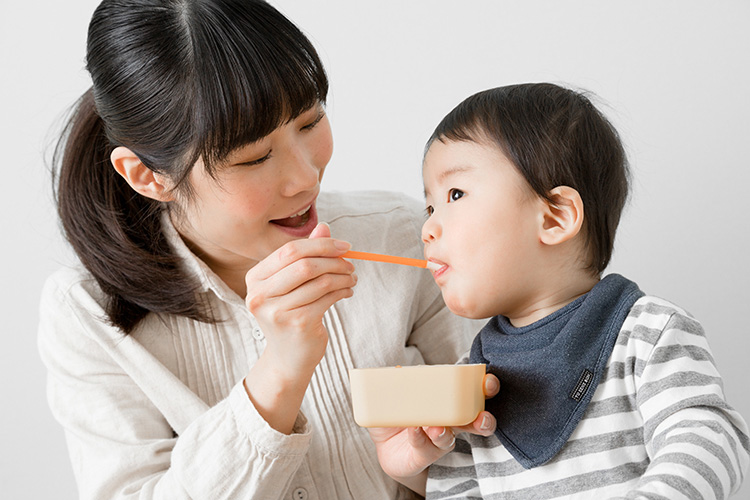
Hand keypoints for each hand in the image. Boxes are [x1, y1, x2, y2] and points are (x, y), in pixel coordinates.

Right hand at [242, 223, 356, 433]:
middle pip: (304, 264)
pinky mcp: (297, 324)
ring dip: (343, 276)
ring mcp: (277, 311)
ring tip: (351, 278)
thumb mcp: (293, 284)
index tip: (344, 245)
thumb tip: (324, 227)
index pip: (289, 251)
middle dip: (333, 259)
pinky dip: (343, 290)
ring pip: (320, 281)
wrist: (288, 358)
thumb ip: (305, 255)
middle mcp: (260, 295)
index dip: (320, 245)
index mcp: (255, 279)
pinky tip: (347, 291)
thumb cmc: (290, 315)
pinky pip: (327, 297)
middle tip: (351, 262)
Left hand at [368, 374, 499, 489]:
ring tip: (437, 429)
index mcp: (450, 400)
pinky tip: (414, 430)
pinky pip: (424, 447)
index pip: (473, 392)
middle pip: (474, 421)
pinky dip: (419, 437)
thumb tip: (400, 370)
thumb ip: (400, 381)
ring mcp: (438, 439)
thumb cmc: (399, 413)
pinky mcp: (424, 454)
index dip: (486, 387)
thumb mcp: (396, 393)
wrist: (385, 444)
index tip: (488, 383)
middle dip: (484, 420)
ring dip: (445, 433)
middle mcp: (451, 421)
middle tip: (481, 418)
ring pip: (449, 438)